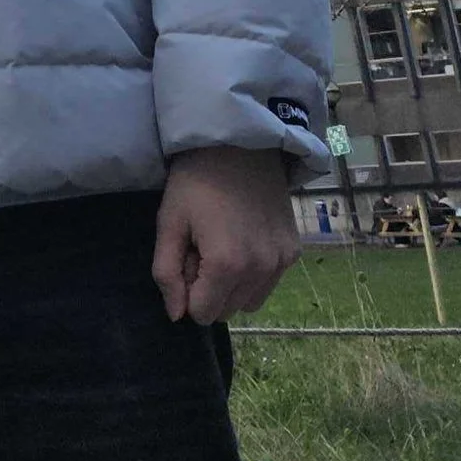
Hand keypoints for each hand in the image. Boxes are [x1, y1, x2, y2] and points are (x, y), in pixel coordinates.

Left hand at [152, 148, 297, 324]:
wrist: (241, 145)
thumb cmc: (196, 182)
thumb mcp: (169, 223)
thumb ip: (167, 273)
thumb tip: (177, 316)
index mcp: (227, 265)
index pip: (202, 313)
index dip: (186, 290)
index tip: (186, 257)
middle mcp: (261, 270)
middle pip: (227, 311)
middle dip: (208, 289)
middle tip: (201, 248)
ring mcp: (282, 262)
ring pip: (249, 302)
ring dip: (231, 287)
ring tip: (222, 244)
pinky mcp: (293, 252)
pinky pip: (268, 283)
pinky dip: (253, 274)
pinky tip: (244, 239)